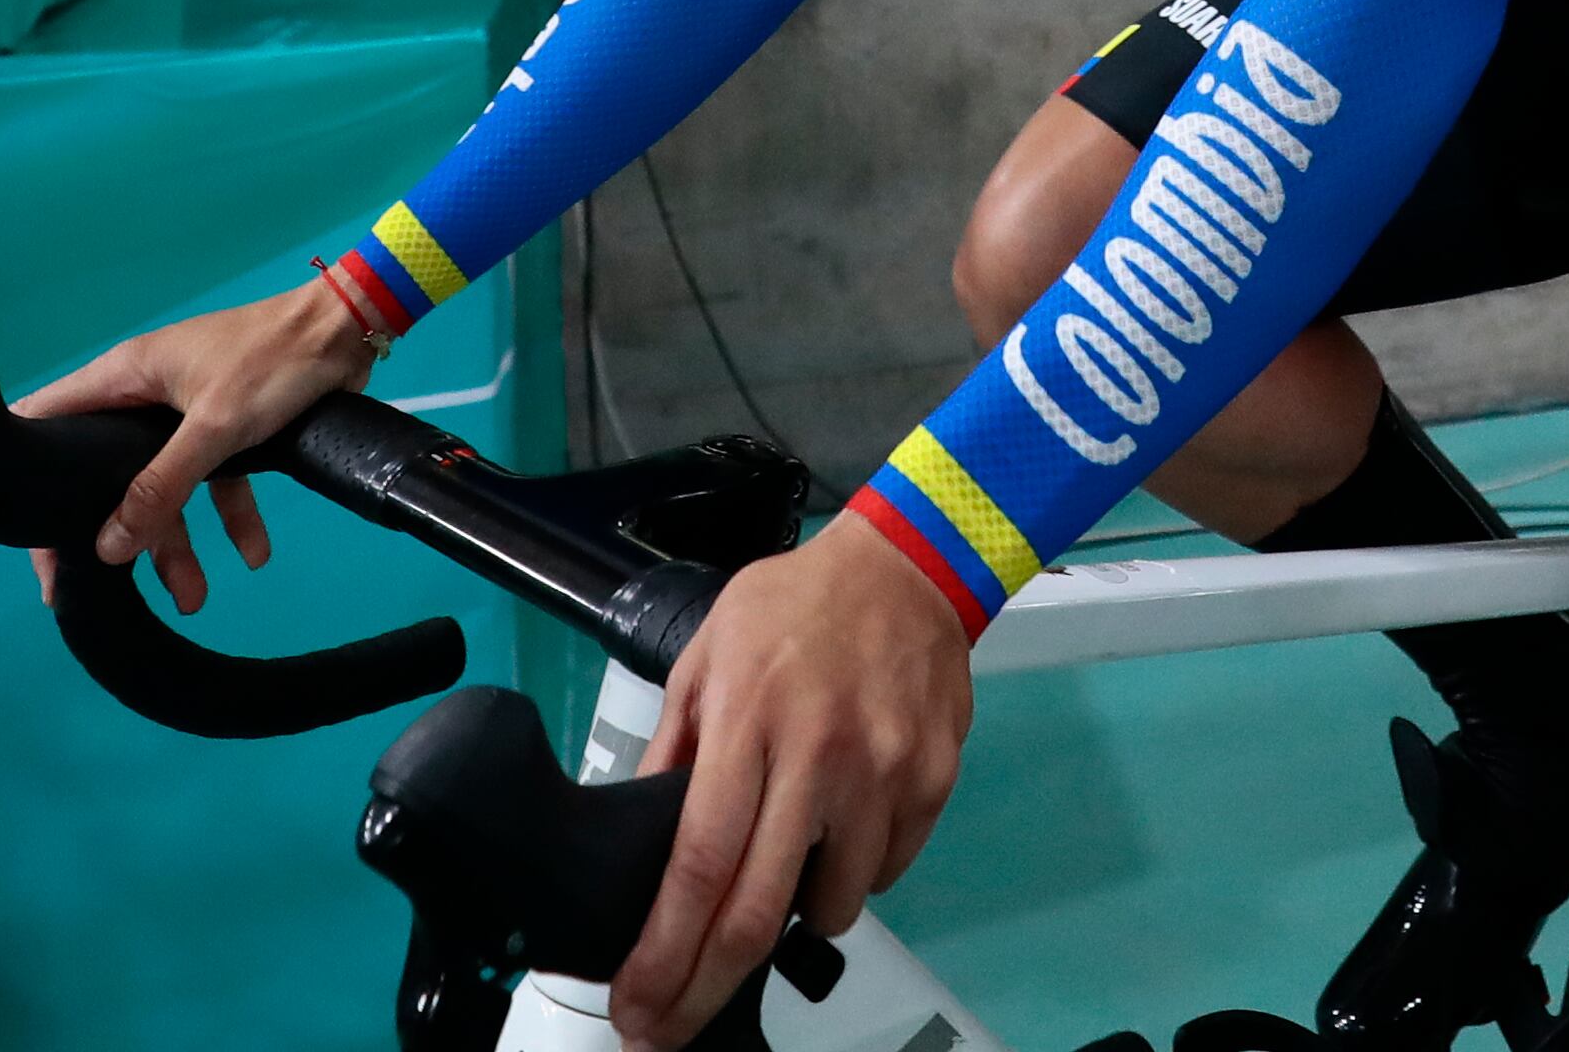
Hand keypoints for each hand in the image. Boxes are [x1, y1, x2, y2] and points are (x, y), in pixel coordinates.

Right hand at [14, 282, 376, 611]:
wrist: (350, 328)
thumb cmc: (272, 362)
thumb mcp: (214, 428)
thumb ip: (160, 486)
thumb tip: (106, 546)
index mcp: (122, 378)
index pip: (46, 423)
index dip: (28, 477)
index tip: (27, 538)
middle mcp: (143, 394)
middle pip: (105, 472)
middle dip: (111, 531)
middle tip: (99, 590)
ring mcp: (184, 412)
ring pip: (165, 485)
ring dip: (179, 540)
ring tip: (193, 599)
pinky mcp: (227, 425)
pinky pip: (214, 478)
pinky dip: (231, 515)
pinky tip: (252, 555)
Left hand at [617, 521, 972, 1048]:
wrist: (910, 563)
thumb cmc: (798, 604)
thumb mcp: (706, 654)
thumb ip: (672, 743)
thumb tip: (640, 827)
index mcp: (749, 722)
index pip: (700, 866)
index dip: (664, 953)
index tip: (637, 1006)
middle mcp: (820, 756)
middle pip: (759, 914)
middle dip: (706, 989)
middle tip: (672, 1026)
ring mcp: (884, 774)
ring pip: (835, 906)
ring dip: (797, 918)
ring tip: (782, 873)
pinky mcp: (931, 782)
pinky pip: (887, 871)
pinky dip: (855, 872)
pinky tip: (839, 829)